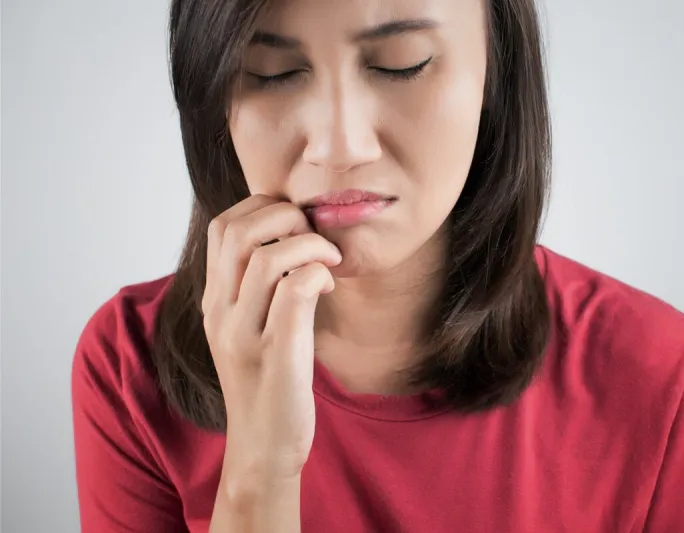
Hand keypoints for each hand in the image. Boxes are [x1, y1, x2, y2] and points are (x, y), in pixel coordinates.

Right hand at [202, 194, 341, 498]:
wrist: (263, 446)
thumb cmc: (267, 381)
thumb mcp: (249, 328)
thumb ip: (256, 287)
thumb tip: (289, 240)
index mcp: (214, 301)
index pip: (223, 227)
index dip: (263, 208)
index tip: (295, 226)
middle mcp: (221, 312)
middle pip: (240, 231)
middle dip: (286, 217)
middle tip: (314, 238)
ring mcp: (245, 334)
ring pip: (268, 258)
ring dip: (309, 246)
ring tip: (328, 262)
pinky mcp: (277, 355)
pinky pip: (295, 292)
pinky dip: (318, 275)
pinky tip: (329, 287)